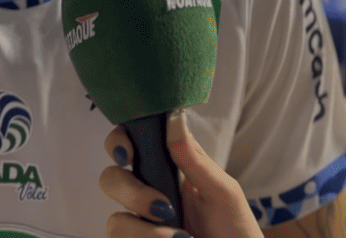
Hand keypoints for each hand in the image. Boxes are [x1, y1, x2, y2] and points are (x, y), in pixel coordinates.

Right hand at [100, 110, 262, 237]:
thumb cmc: (234, 225)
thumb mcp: (222, 191)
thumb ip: (195, 159)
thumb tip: (173, 119)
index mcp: (168, 166)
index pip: (130, 142)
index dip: (119, 141)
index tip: (126, 153)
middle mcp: (148, 191)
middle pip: (111, 179)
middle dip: (131, 193)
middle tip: (163, 208)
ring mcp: (141, 221)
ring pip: (116, 221)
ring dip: (145, 232)